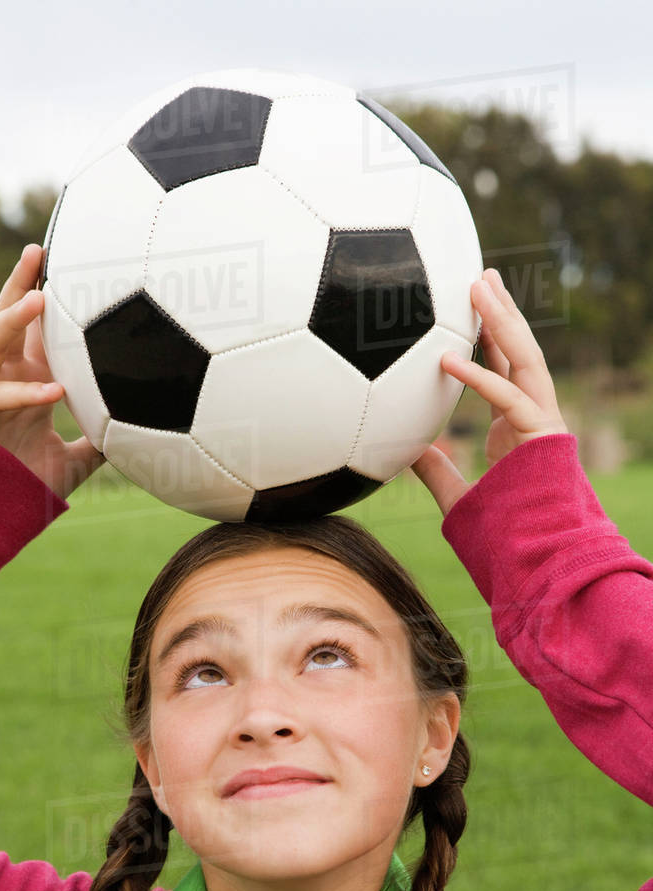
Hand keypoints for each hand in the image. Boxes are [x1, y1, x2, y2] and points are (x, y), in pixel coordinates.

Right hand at [0, 244, 104, 500]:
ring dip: (15, 317)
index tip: (76, 266)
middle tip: (41, 248)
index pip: (41, 328)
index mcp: (29, 377)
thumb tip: (138, 437)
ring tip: (40, 296)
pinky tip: (56, 390)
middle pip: (11, 316)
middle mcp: (4, 374)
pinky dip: (27, 392)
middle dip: (23, 281)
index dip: (54, 297)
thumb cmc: (22, 485)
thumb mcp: (76, 462)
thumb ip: (101, 445)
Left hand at [411, 267, 568, 516]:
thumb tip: (400, 450)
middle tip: (480, 274)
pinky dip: (478, 379)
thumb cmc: (504, 537)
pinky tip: (446, 359)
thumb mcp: (458, 496)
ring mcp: (543, 424)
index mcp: (515, 428)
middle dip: (501, 312)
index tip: (467, 308)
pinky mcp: (544, 437)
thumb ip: (435, 471)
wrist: (539, 563)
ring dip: (502, 322)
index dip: (486, 338)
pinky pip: (509, 400)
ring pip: (525, 361)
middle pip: (519, 352)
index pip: (502, 370)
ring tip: (479, 286)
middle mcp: (533, 418)